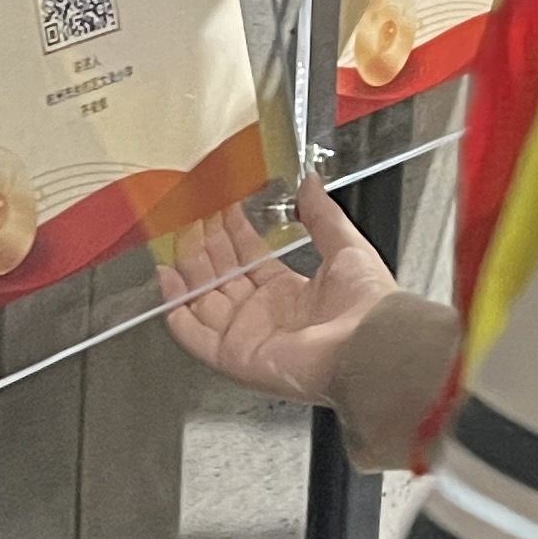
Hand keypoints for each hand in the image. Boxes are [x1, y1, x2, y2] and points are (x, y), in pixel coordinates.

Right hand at [163, 174, 399, 404]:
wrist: (370, 345)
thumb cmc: (367, 304)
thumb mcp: (346, 247)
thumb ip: (322, 216)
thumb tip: (311, 182)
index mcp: (290, 294)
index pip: (250, 260)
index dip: (234, 233)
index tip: (221, 206)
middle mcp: (265, 315)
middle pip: (222, 277)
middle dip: (206, 244)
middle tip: (192, 214)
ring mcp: (246, 336)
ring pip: (203, 299)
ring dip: (188, 268)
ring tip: (176, 235)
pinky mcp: (234, 356)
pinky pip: (193, 334)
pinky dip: (176, 308)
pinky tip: (167, 279)